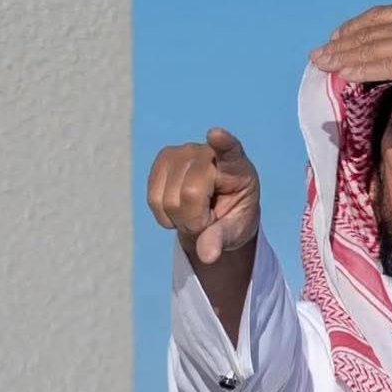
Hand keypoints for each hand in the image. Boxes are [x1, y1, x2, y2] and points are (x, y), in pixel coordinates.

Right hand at [147, 128, 259, 263]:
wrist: (216, 211)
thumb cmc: (232, 217)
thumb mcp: (235, 232)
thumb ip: (221, 240)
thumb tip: (207, 256)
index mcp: (238, 167)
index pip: (230, 151)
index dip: (223, 143)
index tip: (215, 135)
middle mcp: (208, 152)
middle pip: (190, 194)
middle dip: (196, 221)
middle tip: (209, 221)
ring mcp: (182, 152)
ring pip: (167, 200)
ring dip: (180, 220)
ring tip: (196, 213)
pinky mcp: (162, 160)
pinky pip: (153, 199)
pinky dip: (165, 216)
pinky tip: (180, 210)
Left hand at [310, 0, 391, 107]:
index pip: (386, 16)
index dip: (362, 26)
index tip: (344, 36)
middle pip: (371, 29)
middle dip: (343, 42)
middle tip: (321, 53)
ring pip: (371, 47)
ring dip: (343, 57)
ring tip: (321, 64)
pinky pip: (381, 65)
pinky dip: (358, 68)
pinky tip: (341, 74)